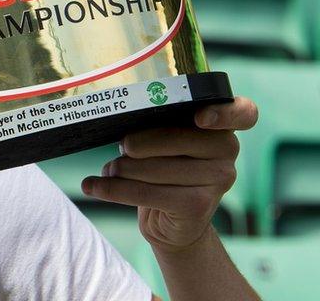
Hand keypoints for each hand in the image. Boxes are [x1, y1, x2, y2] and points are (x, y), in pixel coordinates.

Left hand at [81, 97, 258, 252]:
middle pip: (179, 138)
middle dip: (141, 142)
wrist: (173, 221)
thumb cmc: (166, 169)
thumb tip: (121, 119)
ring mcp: (217, 181)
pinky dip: (113, 189)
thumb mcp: (166, 143)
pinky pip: (146, 193)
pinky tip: (92, 186)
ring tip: (108, 169)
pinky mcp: (197, 206)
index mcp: (222, 128)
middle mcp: (228, 152)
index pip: (244, 113)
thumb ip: (159, 124)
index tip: (199, 117)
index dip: (225, 113)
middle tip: (121, 146)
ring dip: (122, 168)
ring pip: (157, 168)